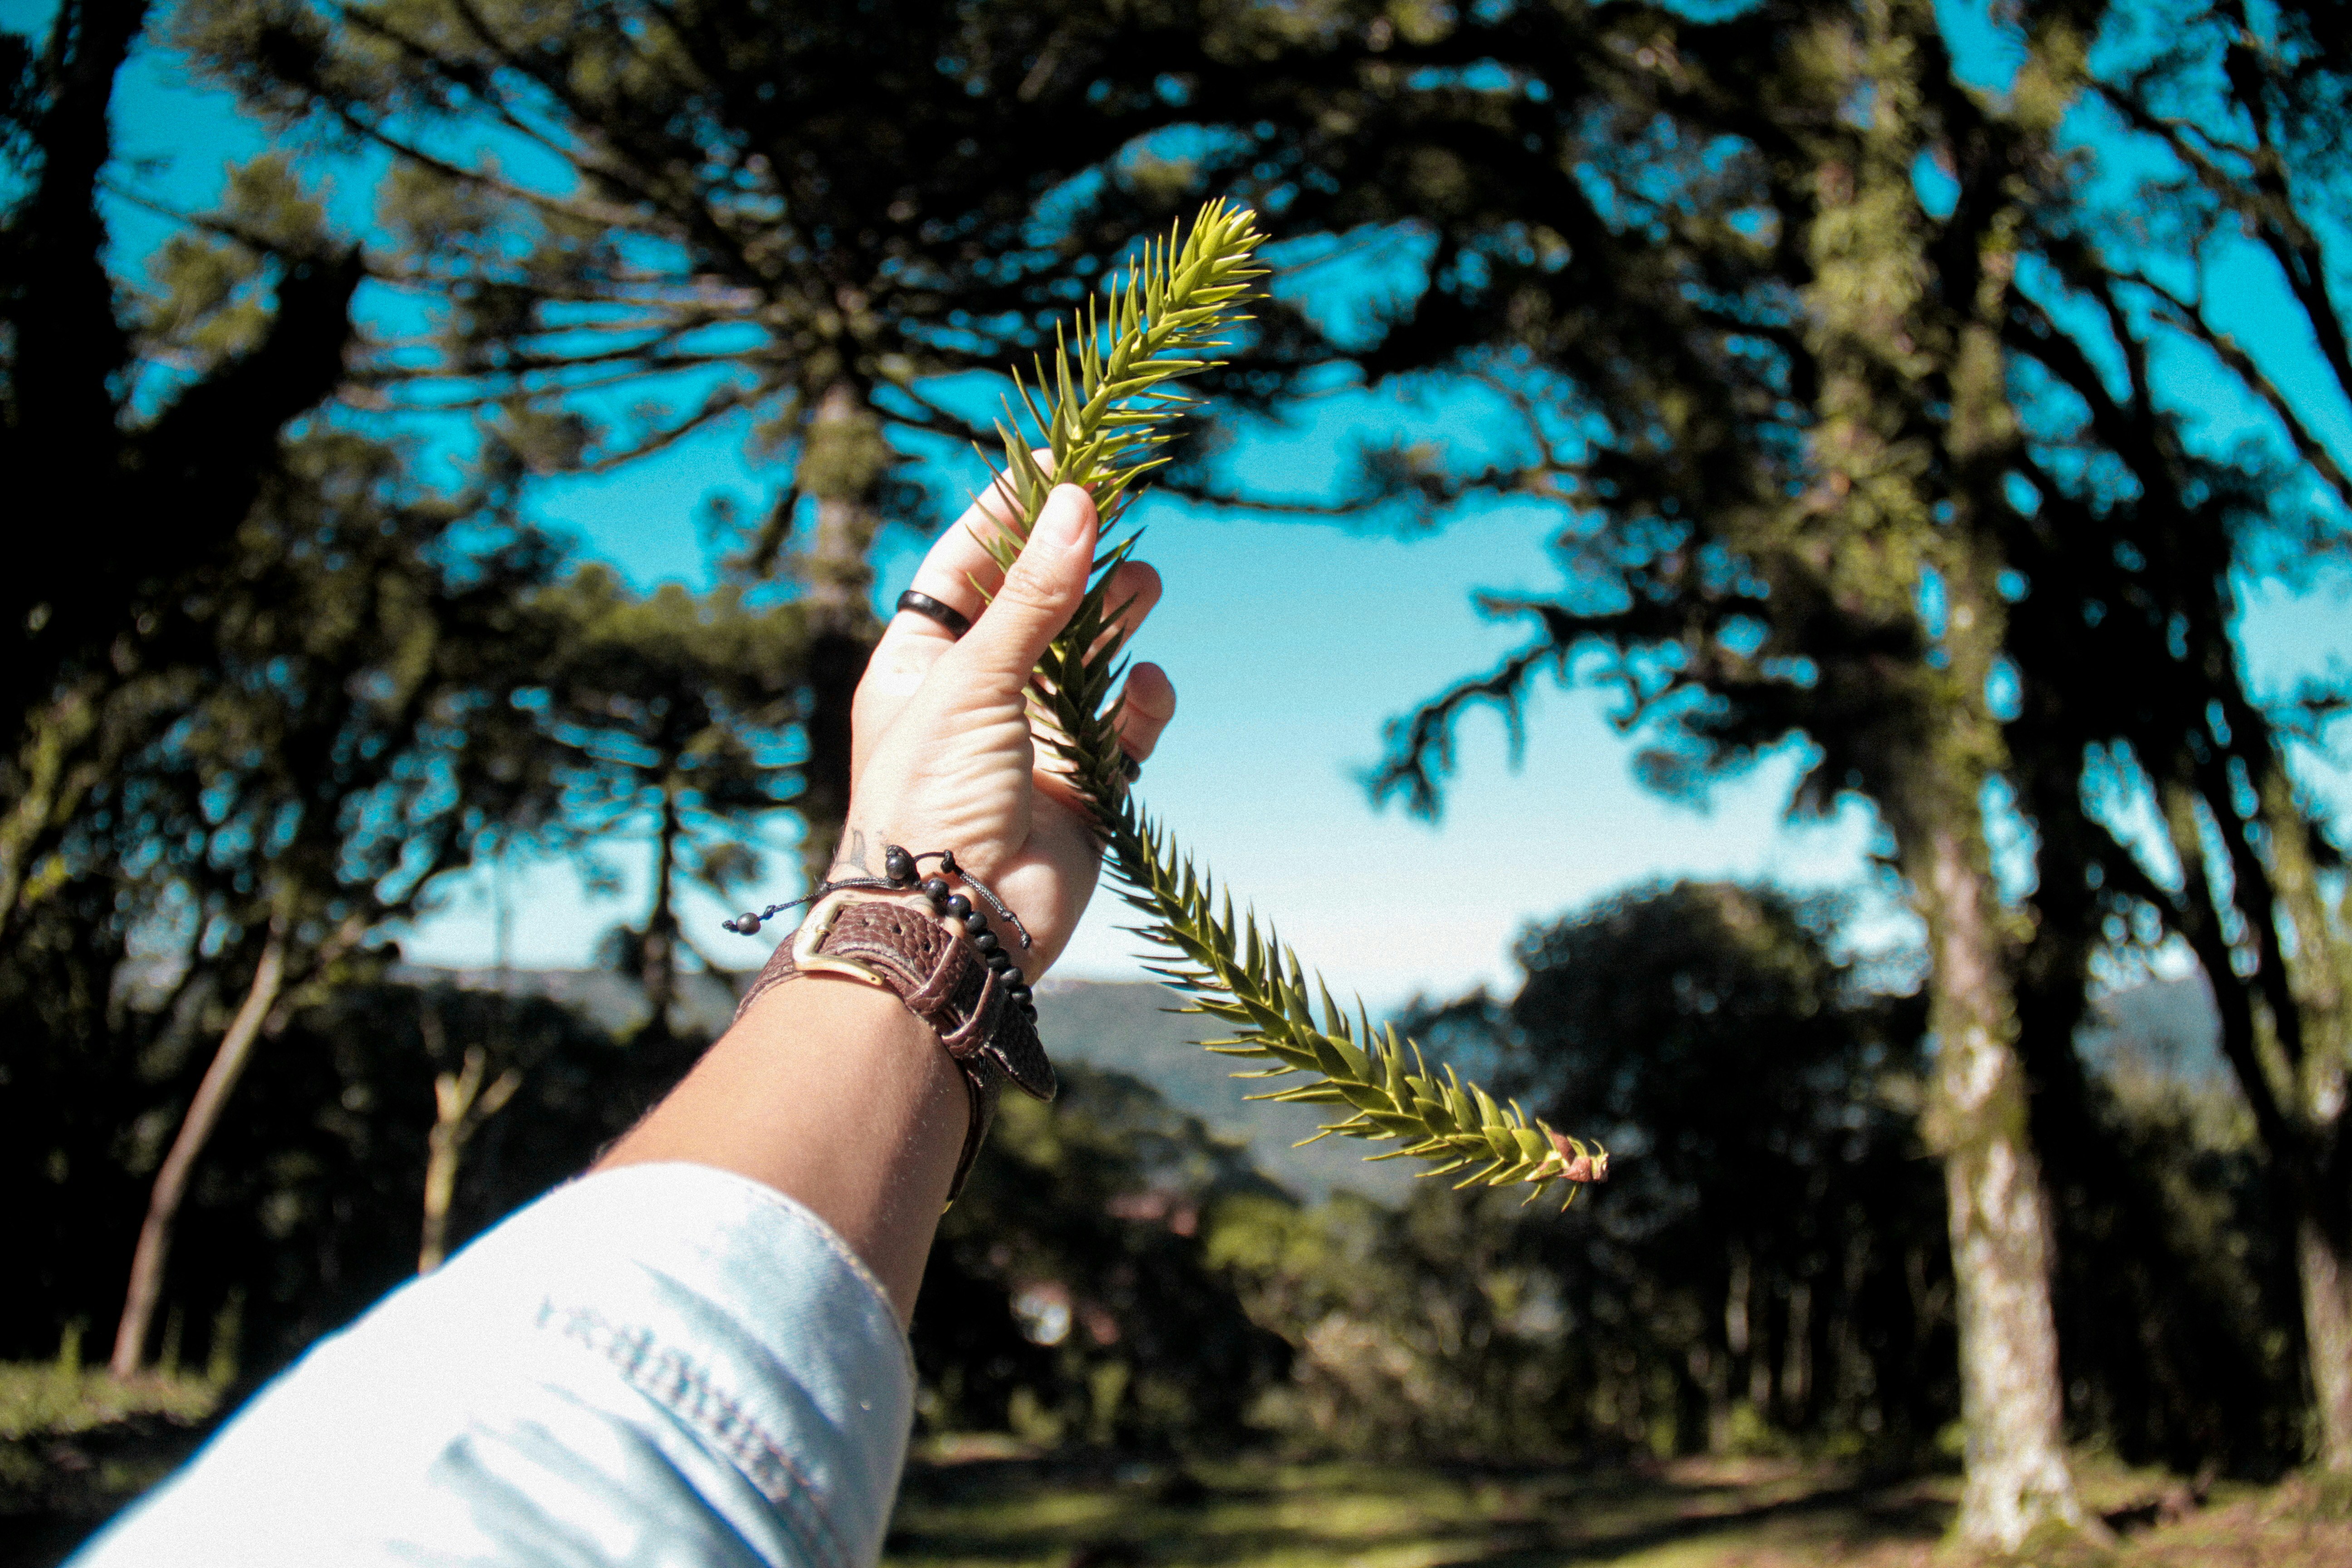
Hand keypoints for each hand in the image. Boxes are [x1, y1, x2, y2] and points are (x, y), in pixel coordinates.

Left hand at [837, 474, 1175, 975]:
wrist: (955, 921)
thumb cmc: (932, 796)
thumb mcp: (974, 680)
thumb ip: (1032, 597)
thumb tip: (1076, 504)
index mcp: (921, 662)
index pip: (966, 564)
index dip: (1010, 510)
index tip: (1063, 459)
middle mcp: (976, 694)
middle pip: (1036, 604)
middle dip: (1077, 561)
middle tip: (1121, 514)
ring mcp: (1032, 740)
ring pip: (1087, 660)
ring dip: (1115, 621)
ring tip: (1144, 584)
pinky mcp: (1083, 786)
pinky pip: (1124, 729)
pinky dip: (1140, 703)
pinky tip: (1146, 688)